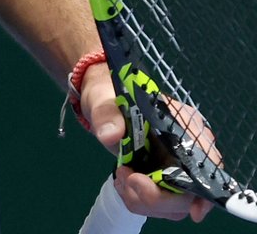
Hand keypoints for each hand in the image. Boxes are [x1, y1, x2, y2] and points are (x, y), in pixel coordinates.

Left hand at [80, 63, 213, 222]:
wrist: (103, 111)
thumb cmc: (111, 100)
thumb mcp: (105, 101)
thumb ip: (107, 115)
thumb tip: (110, 135)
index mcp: (185, 124)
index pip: (208, 160)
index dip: (206, 188)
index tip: (194, 210)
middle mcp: (188, 151)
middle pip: (190, 192)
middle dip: (158, 196)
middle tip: (129, 180)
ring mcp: (177, 170)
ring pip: (174, 205)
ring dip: (143, 200)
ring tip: (121, 175)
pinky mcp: (163, 184)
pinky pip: (158, 206)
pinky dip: (138, 201)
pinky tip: (123, 182)